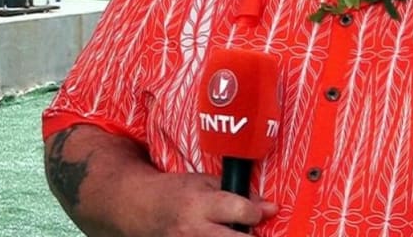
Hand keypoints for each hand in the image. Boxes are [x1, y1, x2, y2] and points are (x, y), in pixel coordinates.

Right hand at [126, 171, 277, 235]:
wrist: (143, 208)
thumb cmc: (178, 192)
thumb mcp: (205, 181)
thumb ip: (237, 194)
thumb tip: (269, 208)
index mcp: (201, 204)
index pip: (239, 210)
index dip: (254, 212)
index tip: (258, 212)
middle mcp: (195, 230)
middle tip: (253, 233)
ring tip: (236, 234)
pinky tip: (223, 236)